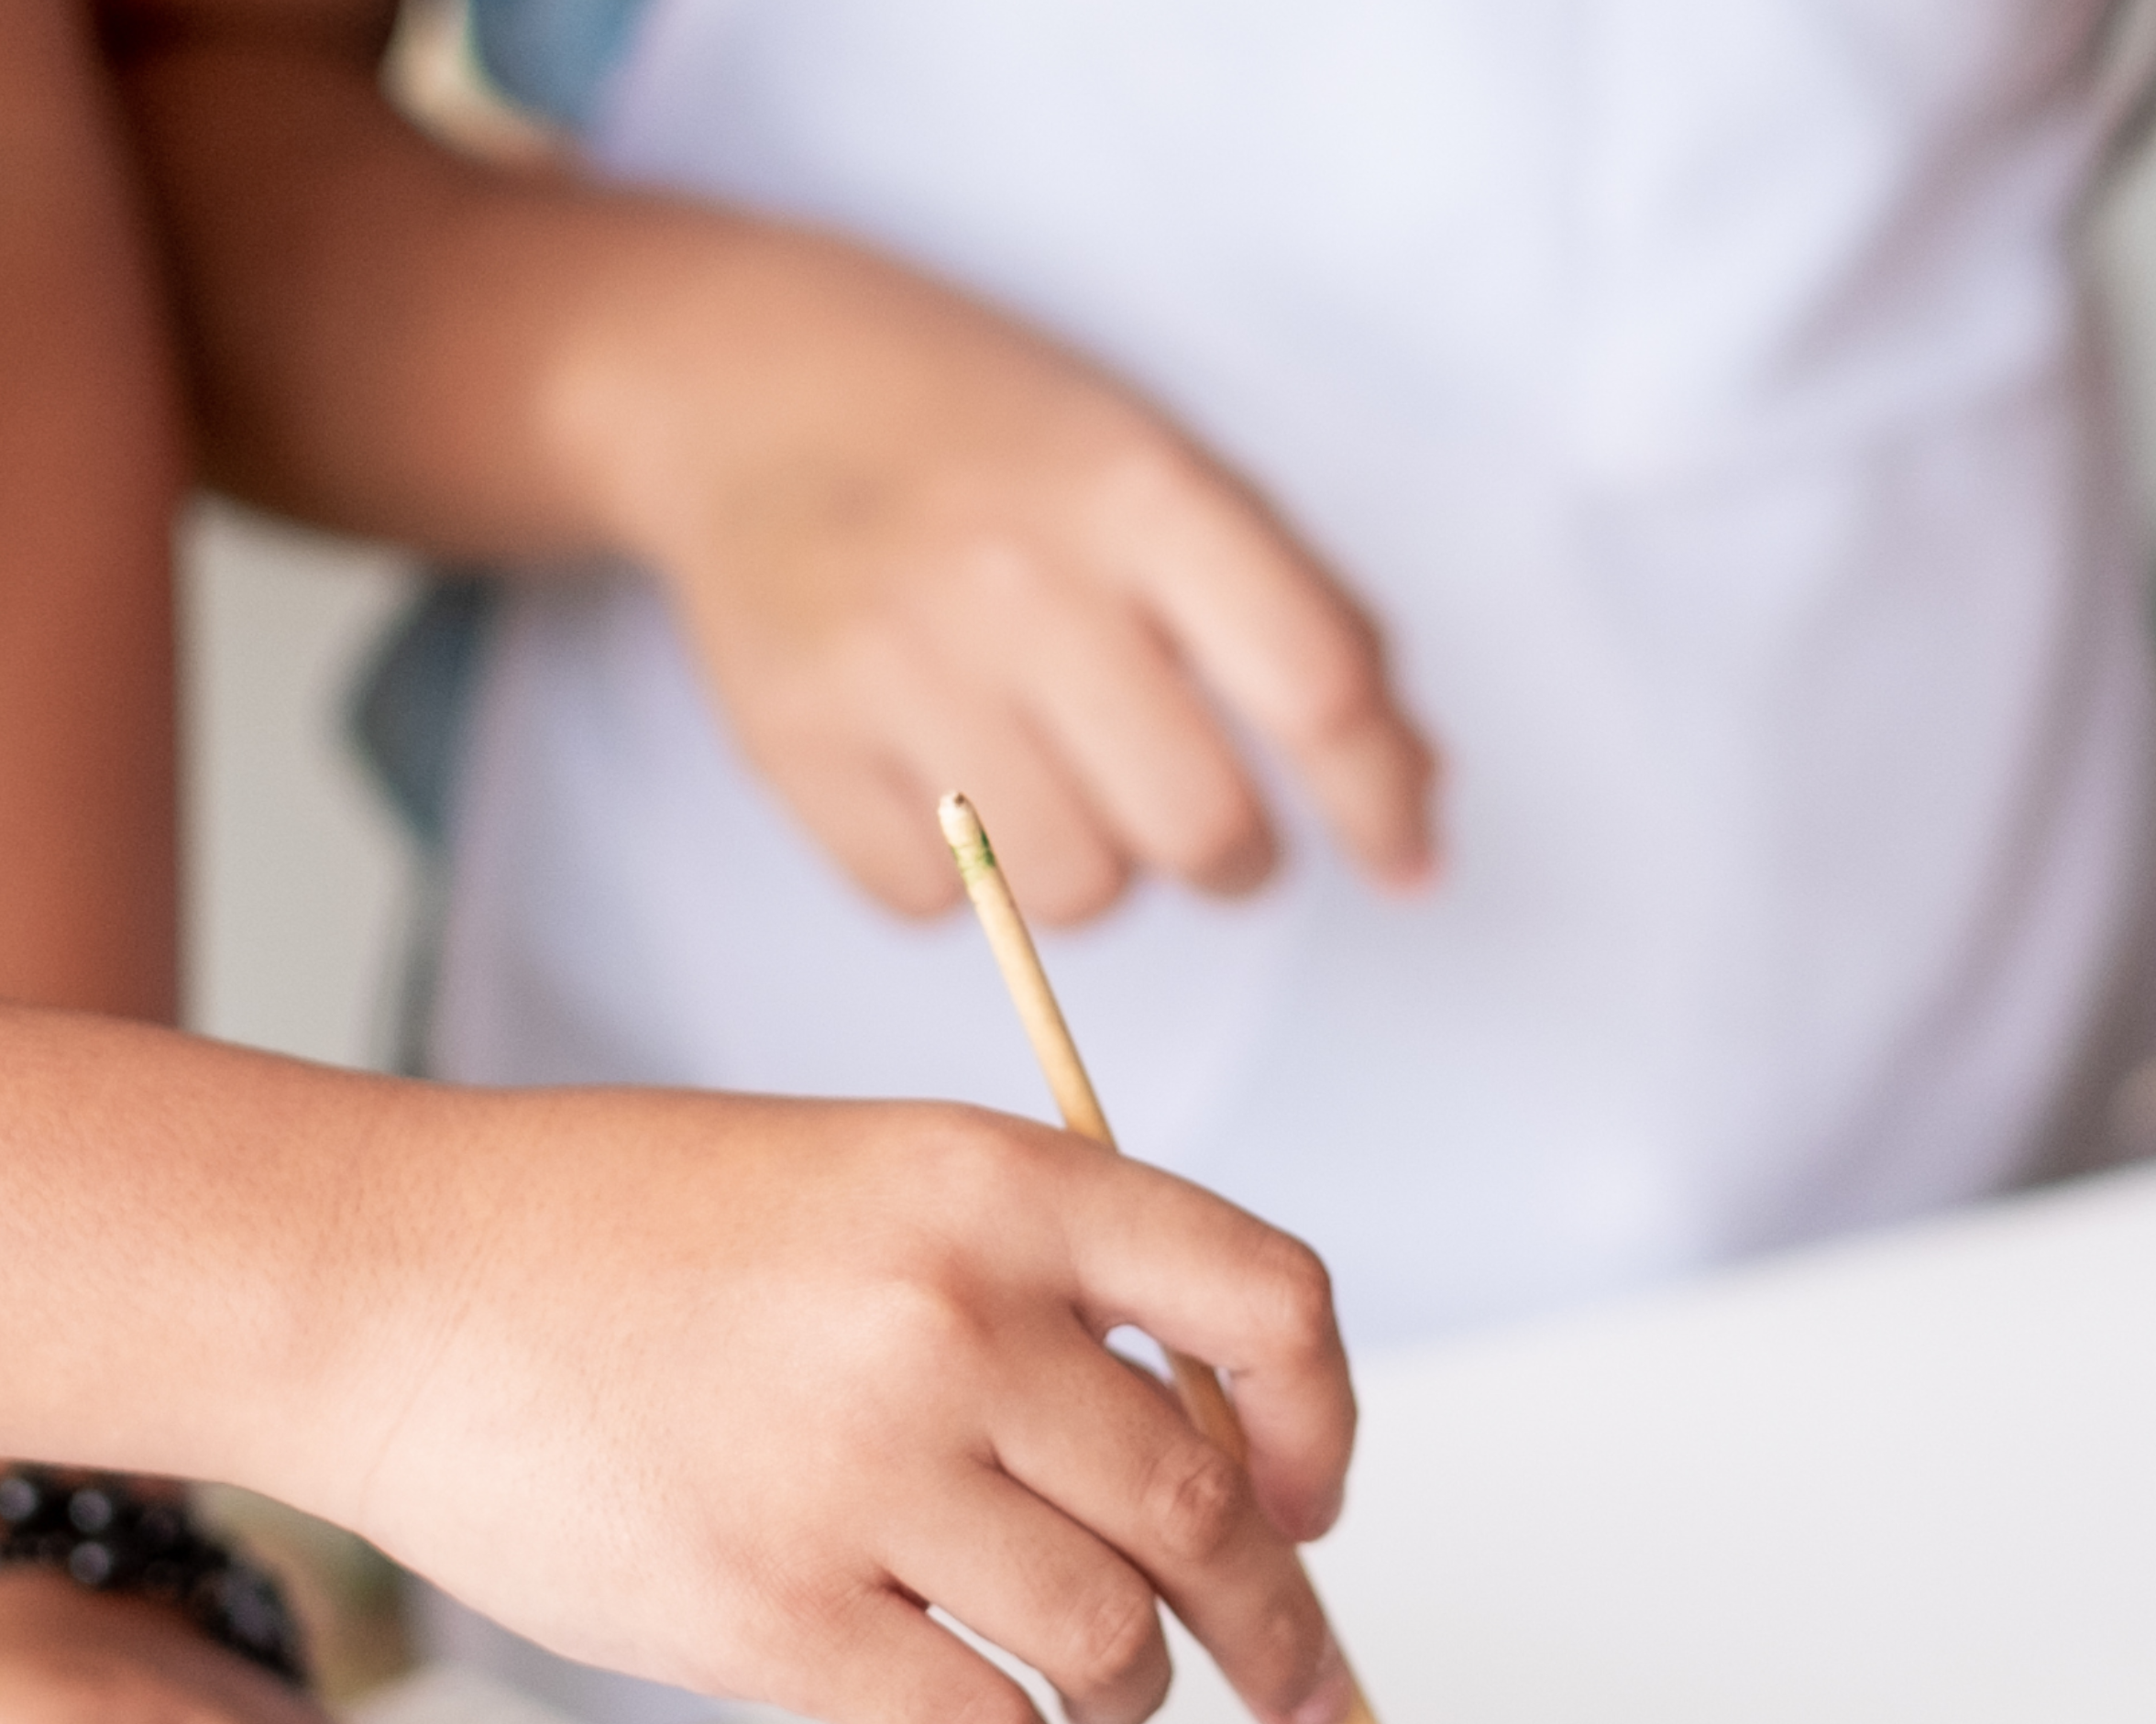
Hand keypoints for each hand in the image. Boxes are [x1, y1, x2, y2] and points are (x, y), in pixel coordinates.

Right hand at [256, 1085, 1358, 1723]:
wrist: (391, 1283)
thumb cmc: (610, 1236)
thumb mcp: (861, 1177)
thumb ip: (1030, 1283)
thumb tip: (1206, 1454)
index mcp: (990, 1185)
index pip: (1265, 1303)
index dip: (1316, 1425)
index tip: (1310, 1500)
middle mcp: (948, 1318)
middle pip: (1204, 1513)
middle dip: (1272, 1622)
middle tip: (1292, 1684)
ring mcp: (860, 1473)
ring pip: (1109, 1642)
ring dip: (1124, 1686)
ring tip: (1091, 1681)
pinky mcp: (774, 1616)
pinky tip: (973, 1713)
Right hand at [583, 234, 1437, 927]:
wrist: (741, 384)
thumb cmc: (988, 434)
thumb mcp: (1158, 462)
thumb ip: (1300, 611)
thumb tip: (1415, 786)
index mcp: (1134, 489)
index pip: (1313, 688)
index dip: (1380, 799)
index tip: (1404, 857)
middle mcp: (1015, 577)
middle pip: (1200, 824)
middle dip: (1232, 854)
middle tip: (1212, 826)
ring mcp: (892, 664)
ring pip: (1074, 890)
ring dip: (1100, 869)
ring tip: (1067, 786)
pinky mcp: (792, 740)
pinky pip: (935, 908)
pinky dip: (965, 882)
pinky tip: (952, 783)